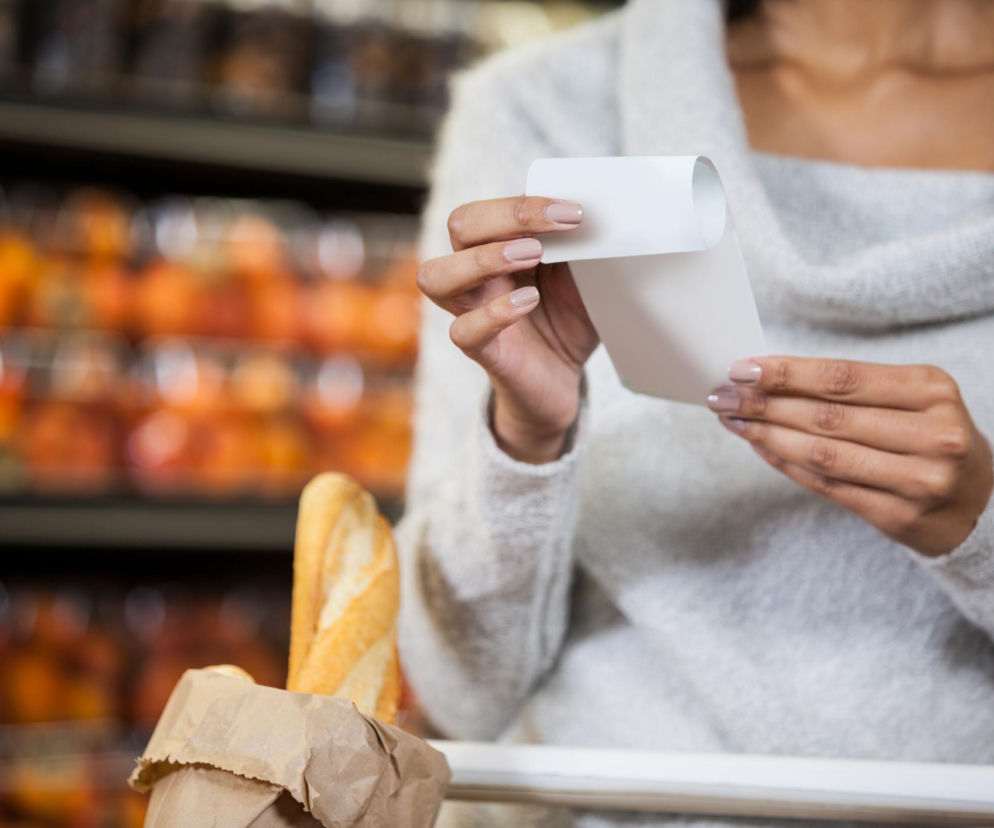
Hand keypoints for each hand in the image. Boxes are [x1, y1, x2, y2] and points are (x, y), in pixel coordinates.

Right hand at [418, 196, 598, 462]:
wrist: (563, 379)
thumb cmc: (566, 319)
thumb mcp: (580, 276)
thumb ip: (580, 246)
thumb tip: (602, 213)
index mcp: (497, 246)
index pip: (489, 209)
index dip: (525, 205)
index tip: (573, 212)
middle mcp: (475, 274)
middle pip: (459, 225)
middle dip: (504, 218)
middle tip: (549, 234)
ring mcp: (471, 312)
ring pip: (436, 276)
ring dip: (483, 259)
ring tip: (531, 257)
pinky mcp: (482, 351)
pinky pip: (463, 331)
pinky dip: (493, 313)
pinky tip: (528, 302)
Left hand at [708, 357, 993, 556]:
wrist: (980, 503)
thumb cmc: (929, 437)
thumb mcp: (911, 399)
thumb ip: (850, 388)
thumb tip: (766, 377)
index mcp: (931, 390)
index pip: (843, 377)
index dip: (786, 373)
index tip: (741, 368)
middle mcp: (932, 434)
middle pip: (827, 415)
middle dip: (764, 403)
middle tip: (722, 395)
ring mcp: (919, 480)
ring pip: (822, 453)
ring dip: (766, 434)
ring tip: (733, 420)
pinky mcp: (899, 517)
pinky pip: (827, 486)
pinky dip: (785, 464)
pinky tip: (759, 447)